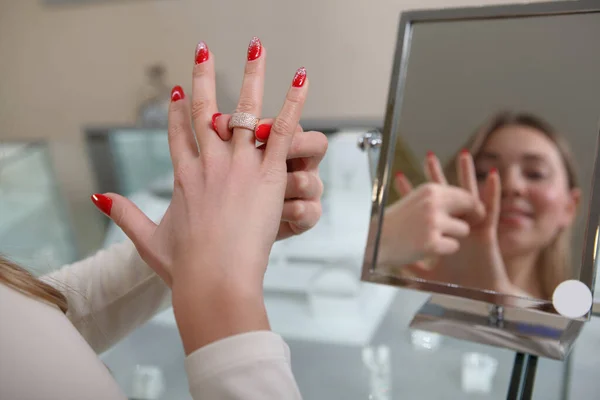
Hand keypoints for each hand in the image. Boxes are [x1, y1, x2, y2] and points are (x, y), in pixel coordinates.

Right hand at [91, 39, 311, 351]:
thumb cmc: (185, 269)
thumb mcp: (148, 241)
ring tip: (256, 47)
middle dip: (203, 79)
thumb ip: (124, 215)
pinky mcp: (266, 174)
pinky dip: (294, 104)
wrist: (214, 282)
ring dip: (252, 76)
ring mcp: (237, 165)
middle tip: (203, 52)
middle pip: (204, 111)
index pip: (178, 135)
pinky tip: (301, 79)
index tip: (174, 87)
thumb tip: (98, 198)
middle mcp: (208, 164)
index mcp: (183, 178)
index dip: (174, 110)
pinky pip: (283, 130)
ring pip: (245, 110)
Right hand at [377, 182, 483, 267]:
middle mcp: (433, 203)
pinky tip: (429, 248)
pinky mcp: (431, 243)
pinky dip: (444, 250)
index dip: (474, 205)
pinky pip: (453, 246)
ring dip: (454, 236)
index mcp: (430, 190)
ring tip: (434, 238)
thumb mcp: (416, 201)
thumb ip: (439, 199)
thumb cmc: (395, 222)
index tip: (476, 214)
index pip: (465, 194)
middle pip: (470, 209)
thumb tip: (465, 200)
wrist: (374, 241)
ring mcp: (432, 223)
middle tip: (464, 229)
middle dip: (470, 219)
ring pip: (463, 230)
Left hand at [395, 152, 516, 293]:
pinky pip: (490, 208)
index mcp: (441, 231)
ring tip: (463, 155)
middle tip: (428, 156)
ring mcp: (472, 225)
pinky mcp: (487, 231)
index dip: (412, 192)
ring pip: (469, 195)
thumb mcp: (428, 274)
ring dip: (466, 175)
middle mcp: (457, 224)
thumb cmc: (458, 285)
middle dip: (436, 175)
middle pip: (446, 194)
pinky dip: (492, 192)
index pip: (424, 207)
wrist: (478, 296)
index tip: (398, 176)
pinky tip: (492, 175)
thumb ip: (414, 266)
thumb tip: (394, 263)